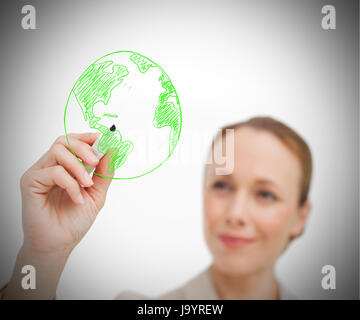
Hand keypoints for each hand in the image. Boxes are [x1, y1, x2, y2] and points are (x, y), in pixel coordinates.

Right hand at [20, 132, 113, 256]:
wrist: (59, 244)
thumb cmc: (74, 221)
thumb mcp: (96, 194)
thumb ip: (104, 173)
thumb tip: (113, 150)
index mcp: (64, 167)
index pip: (73, 142)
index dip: (88, 138)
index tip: (104, 140)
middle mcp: (50, 167)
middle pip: (64, 141)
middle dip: (84, 147)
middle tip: (96, 161)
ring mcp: (39, 173)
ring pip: (59, 151)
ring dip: (79, 167)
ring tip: (87, 185)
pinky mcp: (30, 183)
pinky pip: (54, 172)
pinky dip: (71, 184)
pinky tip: (77, 199)